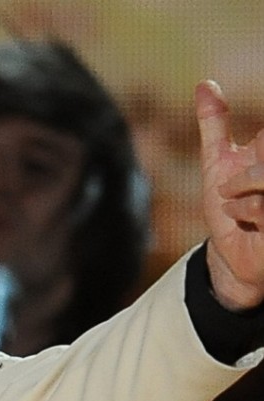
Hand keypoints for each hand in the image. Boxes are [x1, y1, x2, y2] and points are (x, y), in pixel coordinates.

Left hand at [196, 79, 263, 309]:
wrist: (231, 255)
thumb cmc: (229, 209)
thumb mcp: (217, 162)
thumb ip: (215, 123)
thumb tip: (204, 84)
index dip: (262, 142)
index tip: (240, 164)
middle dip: (248, 171)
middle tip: (229, 187)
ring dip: (241, 189)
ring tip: (233, 203)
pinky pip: (260, 206)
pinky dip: (241, 212)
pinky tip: (243, 224)